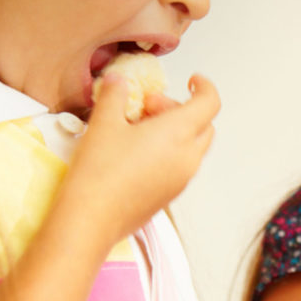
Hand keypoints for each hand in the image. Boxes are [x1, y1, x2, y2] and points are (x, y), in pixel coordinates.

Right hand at [61, 72, 219, 248]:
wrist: (91, 219)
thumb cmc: (99, 173)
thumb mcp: (104, 122)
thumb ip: (115, 94)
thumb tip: (117, 82)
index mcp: (178, 134)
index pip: (210, 103)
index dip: (205, 87)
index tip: (193, 80)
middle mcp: (187, 158)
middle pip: (204, 125)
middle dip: (182, 109)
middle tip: (150, 106)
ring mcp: (181, 180)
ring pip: (192, 148)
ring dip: (175, 133)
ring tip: (138, 129)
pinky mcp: (169, 197)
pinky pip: (180, 167)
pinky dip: (169, 153)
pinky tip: (135, 153)